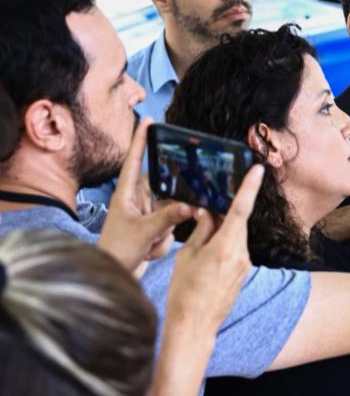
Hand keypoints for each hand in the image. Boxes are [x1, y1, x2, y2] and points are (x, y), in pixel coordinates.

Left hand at [98, 118, 194, 271]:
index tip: (149, 121)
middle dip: (168, 205)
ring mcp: (145, 213)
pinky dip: (163, 239)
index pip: (135, 161)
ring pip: (170, 210)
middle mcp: (136, 200)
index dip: (142, 140)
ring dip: (164, 230)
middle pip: (163, 188)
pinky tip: (149, 249)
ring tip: (148, 243)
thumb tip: (190, 205)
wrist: (113, 274)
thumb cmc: (117, 250)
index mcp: (126, 194)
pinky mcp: (153, 226)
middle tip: (163, 217)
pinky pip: (170, 225)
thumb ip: (168, 217)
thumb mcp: (144, 232)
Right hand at [165, 165, 263, 335]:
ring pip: (236, 237)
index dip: (249, 187)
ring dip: (222, 234)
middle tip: (204, 213)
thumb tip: (207, 212)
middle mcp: (241, 255)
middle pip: (237, 223)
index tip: (258, 170)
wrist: (194, 325)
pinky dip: (224, 247)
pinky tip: (207, 259)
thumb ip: (201, 230)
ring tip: (200, 246)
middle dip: (224, 216)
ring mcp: (245, 266)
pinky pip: (236, 251)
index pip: (241, 209)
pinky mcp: (243, 274)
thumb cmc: (185, 291)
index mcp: (226, 247)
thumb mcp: (187, 255)